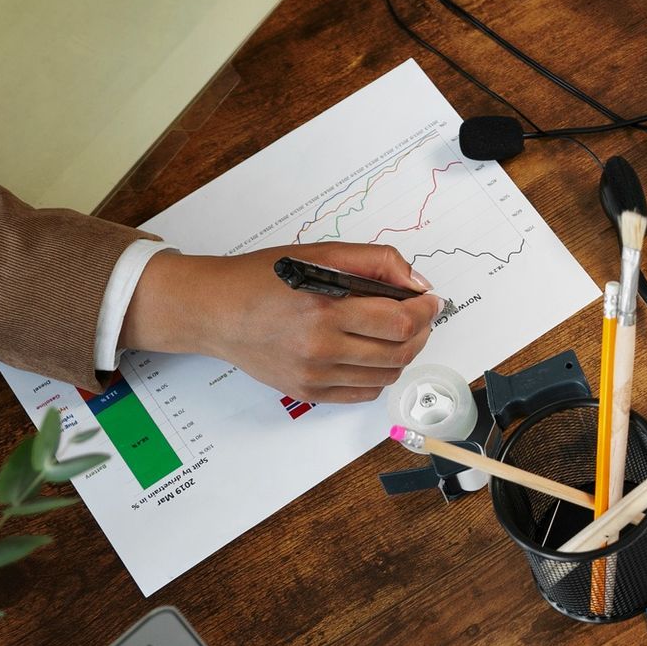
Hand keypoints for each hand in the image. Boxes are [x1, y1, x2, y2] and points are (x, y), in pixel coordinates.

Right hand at [121, 244, 441, 403]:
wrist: (215, 311)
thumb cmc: (265, 278)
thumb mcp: (321, 253)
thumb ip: (375, 262)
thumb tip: (417, 284)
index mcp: (324, 308)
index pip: (399, 322)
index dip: (425, 311)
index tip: (431, 301)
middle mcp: (319, 347)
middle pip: (399, 351)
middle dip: (421, 332)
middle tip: (420, 316)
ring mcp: (313, 375)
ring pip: (386, 375)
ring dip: (404, 353)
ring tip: (398, 333)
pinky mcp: (307, 391)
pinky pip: (364, 392)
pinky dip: (380, 375)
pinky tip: (373, 354)